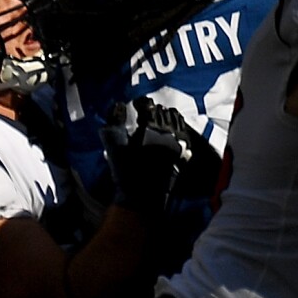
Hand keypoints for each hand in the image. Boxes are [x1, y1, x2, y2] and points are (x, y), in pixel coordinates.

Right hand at [101, 100, 192, 214]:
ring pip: (176, 119)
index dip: (141, 103)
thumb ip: (114, 122)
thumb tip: (118, 105)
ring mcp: (178, 141)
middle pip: (163, 111)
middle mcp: (168, 131)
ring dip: (167, 116)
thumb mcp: (114, 145)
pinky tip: (170, 131)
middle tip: (145, 112)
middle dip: (153, 109)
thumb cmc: (126, 171)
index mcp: (150, 127)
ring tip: (158, 119)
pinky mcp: (183, 151)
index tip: (135, 105)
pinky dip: (177, 127)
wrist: (143, 194)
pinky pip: (183, 131)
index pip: (148, 106)